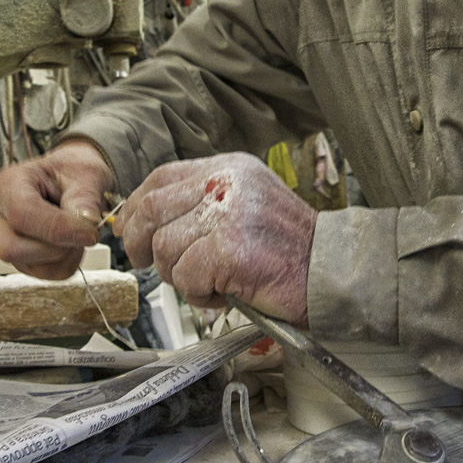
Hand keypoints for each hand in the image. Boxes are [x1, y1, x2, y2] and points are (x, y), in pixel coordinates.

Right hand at [0, 140, 114, 278]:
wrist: (73, 179)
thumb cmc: (74, 172)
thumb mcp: (85, 174)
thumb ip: (85, 198)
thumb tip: (88, 224)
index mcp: (9, 185)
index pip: (22, 214)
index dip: (58, 229)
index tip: (90, 232)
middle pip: (12, 248)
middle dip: (56, 247)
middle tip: (84, 232)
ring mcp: (6, 240)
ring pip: (32, 266)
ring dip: (66, 256)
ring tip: (80, 233)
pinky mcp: (23, 258)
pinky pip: (46, 273)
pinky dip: (67, 263)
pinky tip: (73, 243)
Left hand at [113, 153, 316, 326]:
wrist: (333, 272)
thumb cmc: (289, 250)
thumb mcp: (244, 208)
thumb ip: (198, 206)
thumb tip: (138, 221)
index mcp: (229, 168)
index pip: (161, 177)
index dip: (136, 206)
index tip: (129, 229)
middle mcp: (227, 183)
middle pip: (152, 208)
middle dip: (143, 243)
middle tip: (153, 264)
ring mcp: (229, 214)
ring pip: (165, 247)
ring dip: (181, 276)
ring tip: (213, 281)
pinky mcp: (230, 249)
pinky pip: (186, 276)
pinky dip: (200, 294)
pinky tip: (225, 292)